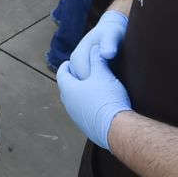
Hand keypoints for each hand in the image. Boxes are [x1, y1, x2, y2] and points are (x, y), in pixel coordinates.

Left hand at [57, 11, 132, 147]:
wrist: (116, 127)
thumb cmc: (107, 98)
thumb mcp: (103, 74)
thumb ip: (97, 59)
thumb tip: (95, 49)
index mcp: (68, 89)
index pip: (62, 74)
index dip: (65, 66)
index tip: (68, 62)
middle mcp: (68, 104)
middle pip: (66, 89)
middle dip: (71, 80)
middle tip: (77, 74)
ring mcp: (76, 117)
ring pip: (74, 102)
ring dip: (78, 95)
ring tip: (87, 89)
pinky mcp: (86, 127)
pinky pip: (82, 113)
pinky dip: (86, 106)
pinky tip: (96, 105)